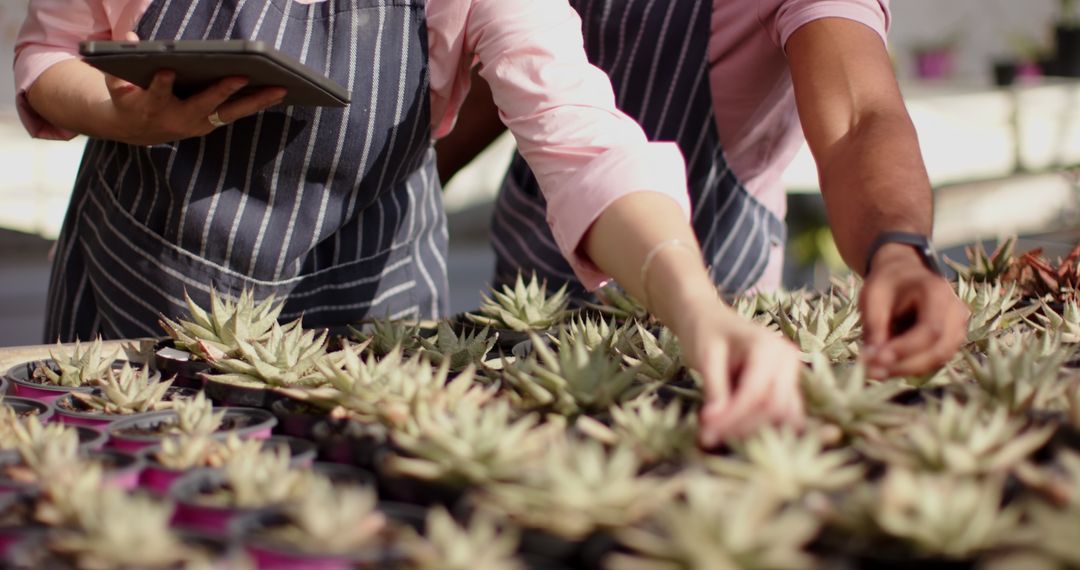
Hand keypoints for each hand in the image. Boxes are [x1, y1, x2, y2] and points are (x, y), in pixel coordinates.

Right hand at [104, 32, 286, 144]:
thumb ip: (120, 64)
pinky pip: (237, 114)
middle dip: (223, 91)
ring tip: (279, 88)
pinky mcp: (211, 124)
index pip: (157, 94)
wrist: (135, 130)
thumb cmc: (129, 99)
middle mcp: (179, 119)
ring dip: (256, 101)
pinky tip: (277, 92)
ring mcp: (199, 124)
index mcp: (152, 107)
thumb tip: (130, 35)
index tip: (167, 71)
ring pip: (230, 112)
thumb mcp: (117, 84)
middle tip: (242, 76)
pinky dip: (257, 104)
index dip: (161, 84)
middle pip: (205, 104)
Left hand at [676, 302, 804, 447]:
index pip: (756, 393)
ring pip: (782, 416)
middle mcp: (787, 360)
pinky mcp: (786, 387)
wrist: (708, 318)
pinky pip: (782, 415)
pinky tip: (734, 432)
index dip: (732, 417)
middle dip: (742, 427)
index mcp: (768, 347)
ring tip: (720, 435)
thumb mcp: (704, 357)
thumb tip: (713, 426)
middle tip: (709, 437)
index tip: (706, 432)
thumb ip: (714, 390)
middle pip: (774, 408)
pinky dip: (762, 427)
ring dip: (753, 431)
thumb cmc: (705, 332)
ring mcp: (790, 374)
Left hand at [861, 243, 969, 377]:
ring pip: (938, 359)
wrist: (902, 276)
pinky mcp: (950, 340)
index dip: (906, 349)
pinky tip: (887, 365)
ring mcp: (958, 327)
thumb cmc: (886, 284)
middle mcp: (955, 311)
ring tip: (875, 370)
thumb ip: (874, 326)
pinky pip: (934, 360)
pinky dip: (911, 366)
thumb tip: (873, 359)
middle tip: (873, 372)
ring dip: (906, 369)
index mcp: (937, 292)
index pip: (931, 329)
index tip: (878, 359)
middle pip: (939, 349)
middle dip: (905, 365)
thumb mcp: (872, 298)